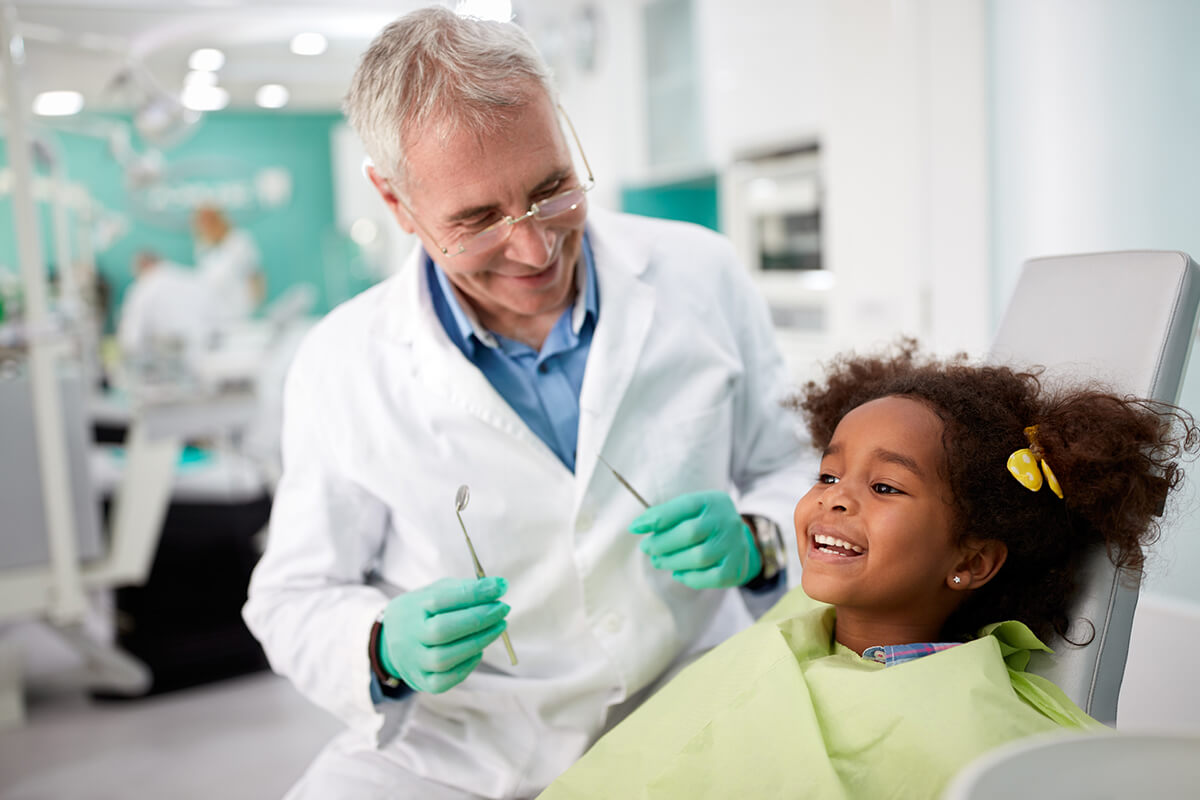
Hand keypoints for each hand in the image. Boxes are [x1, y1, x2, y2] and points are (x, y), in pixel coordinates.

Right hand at [378, 576, 509, 693]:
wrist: (392, 640)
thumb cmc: (423, 612)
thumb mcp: (434, 592)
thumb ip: (463, 590)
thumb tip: (497, 587)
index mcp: (411, 608)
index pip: (442, 600)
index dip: (474, 593)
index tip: (500, 586)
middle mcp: (408, 637)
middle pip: (443, 630)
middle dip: (478, 618)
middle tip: (503, 608)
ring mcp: (413, 662)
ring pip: (444, 658)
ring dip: (478, 641)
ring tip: (498, 627)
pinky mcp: (422, 682)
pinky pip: (445, 680)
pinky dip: (467, 666)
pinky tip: (479, 650)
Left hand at [629, 491, 761, 589]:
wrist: (739, 540)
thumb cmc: (704, 523)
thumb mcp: (690, 511)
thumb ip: (666, 515)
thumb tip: (637, 526)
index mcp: (712, 501)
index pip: (683, 506)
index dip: (657, 518)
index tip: (635, 527)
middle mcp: (726, 521)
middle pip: (689, 533)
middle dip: (662, 543)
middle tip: (647, 548)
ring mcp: (734, 545)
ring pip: (699, 557)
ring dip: (672, 561)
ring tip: (658, 561)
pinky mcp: (736, 568)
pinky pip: (711, 577)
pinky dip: (690, 578)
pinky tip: (678, 573)